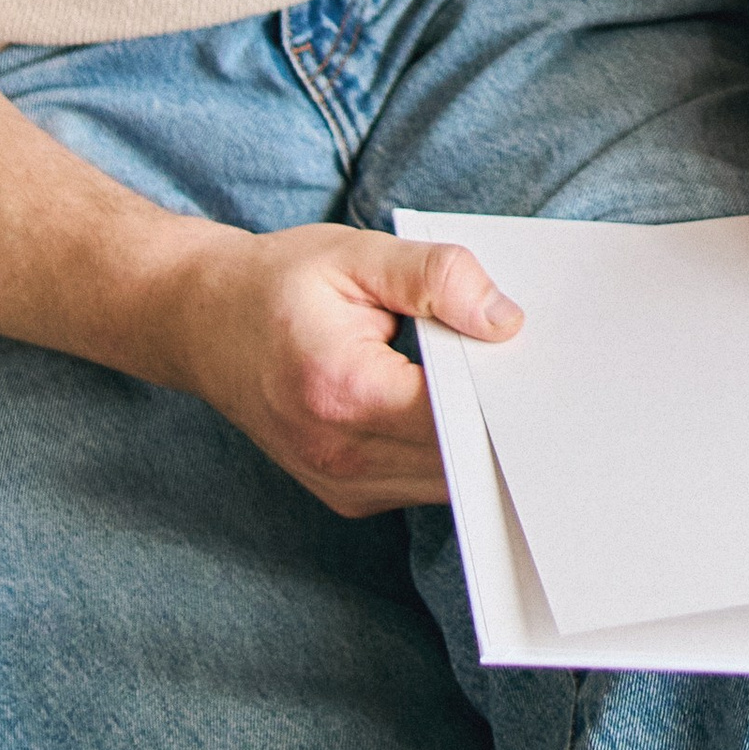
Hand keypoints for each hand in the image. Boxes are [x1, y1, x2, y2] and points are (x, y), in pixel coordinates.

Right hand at [160, 219, 522, 515]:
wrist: (204, 323)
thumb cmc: (279, 283)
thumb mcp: (356, 254)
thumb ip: (434, 277)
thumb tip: (505, 320)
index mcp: (342, 391)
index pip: (454, 416)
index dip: (503, 394)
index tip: (545, 367)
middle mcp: (340, 455)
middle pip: (458, 459)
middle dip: (498, 419)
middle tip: (541, 373)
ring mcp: (341, 486)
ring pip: (446, 482)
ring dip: (475, 440)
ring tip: (498, 383)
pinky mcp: (347, 495)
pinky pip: (421, 484)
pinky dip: (447, 452)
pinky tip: (458, 406)